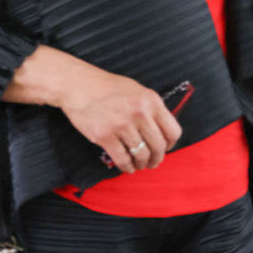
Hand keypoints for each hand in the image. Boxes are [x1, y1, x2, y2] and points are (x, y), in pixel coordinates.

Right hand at [59, 68, 182, 172]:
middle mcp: (140, 113)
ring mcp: (122, 125)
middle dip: (157, 158)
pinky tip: (126, 167)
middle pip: (159, 146)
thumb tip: (160, 130)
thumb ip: (150, 109)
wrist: (79, 85)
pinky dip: (127, 167)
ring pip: (141, 155)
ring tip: (138, 165)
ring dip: (141, 164)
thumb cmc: (108, 87)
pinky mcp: (105, 136)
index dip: (170, 145)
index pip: (173, 131)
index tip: (165, 149)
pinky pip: (122, 159)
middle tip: (153, 162)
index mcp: (151, 101)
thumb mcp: (137, 90)